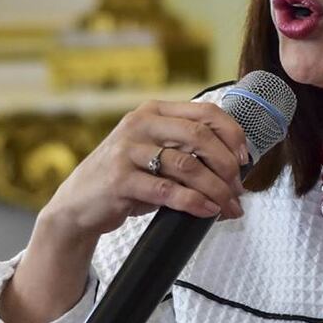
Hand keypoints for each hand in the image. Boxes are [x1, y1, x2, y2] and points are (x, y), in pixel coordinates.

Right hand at [0, 100, 247, 322]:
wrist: (77, 205)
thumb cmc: (125, 179)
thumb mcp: (153, 153)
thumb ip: (185, 150)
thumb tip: (235, 169)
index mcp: (154, 111)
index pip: (205, 112)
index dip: (232, 133)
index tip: (244, 158)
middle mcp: (140, 124)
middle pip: (200, 136)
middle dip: (226, 164)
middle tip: (238, 187)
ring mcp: (127, 150)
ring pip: (187, 165)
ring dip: (215, 189)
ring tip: (228, 206)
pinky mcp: (120, 180)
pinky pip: (168, 190)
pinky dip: (194, 202)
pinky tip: (207, 211)